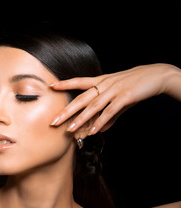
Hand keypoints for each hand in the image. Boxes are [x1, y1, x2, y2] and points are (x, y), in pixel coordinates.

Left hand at [50, 63, 180, 134]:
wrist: (156, 75)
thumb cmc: (135, 86)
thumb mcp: (119, 99)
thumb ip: (109, 115)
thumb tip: (100, 129)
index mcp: (101, 81)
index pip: (79, 82)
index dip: (65, 83)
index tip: (51, 86)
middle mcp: (104, 85)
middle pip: (81, 99)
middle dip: (67, 111)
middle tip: (54, 121)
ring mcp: (114, 91)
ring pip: (93, 106)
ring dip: (81, 119)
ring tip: (70, 130)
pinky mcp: (125, 97)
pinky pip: (110, 111)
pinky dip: (102, 121)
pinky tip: (94, 131)